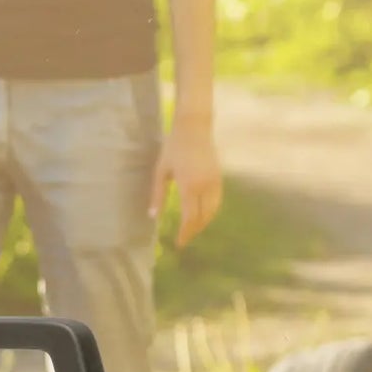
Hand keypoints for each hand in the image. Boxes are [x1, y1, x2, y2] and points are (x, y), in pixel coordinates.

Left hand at [150, 117, 222, 248]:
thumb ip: (158, 195)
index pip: (189, 217)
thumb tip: (152, 216)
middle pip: (203, 217)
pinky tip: (202, 215)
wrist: (194, 127)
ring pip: (213, 211)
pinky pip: (217, 201)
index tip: (179, 243)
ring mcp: (214, 182)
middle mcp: (205, 186)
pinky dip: (210, 212)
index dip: (185, 233)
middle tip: (184, 239)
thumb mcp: (161, 171)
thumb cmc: (173, 147)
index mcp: (189, 185)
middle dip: (194, 231)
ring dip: (203, 223)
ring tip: (192, 230)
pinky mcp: (219, 177)